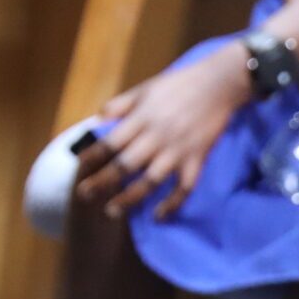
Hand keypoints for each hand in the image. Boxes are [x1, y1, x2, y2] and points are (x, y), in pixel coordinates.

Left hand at [75, 46, 250, 221]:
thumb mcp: (144, 88)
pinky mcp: (198, 159)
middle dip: (103, 181)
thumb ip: (120, 104)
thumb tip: (96, 118)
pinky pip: (185, 187)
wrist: (219, 83)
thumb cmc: (178, 84)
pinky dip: (172, 203)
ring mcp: (178, 151)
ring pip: (151, 180)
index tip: (78, 167)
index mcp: (142, 118)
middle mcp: (157, 137)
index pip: (111, 141)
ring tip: (111, 211)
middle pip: (126, 165)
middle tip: (84, 195)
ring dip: (130, 198)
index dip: (93, 155)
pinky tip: (158, 216)